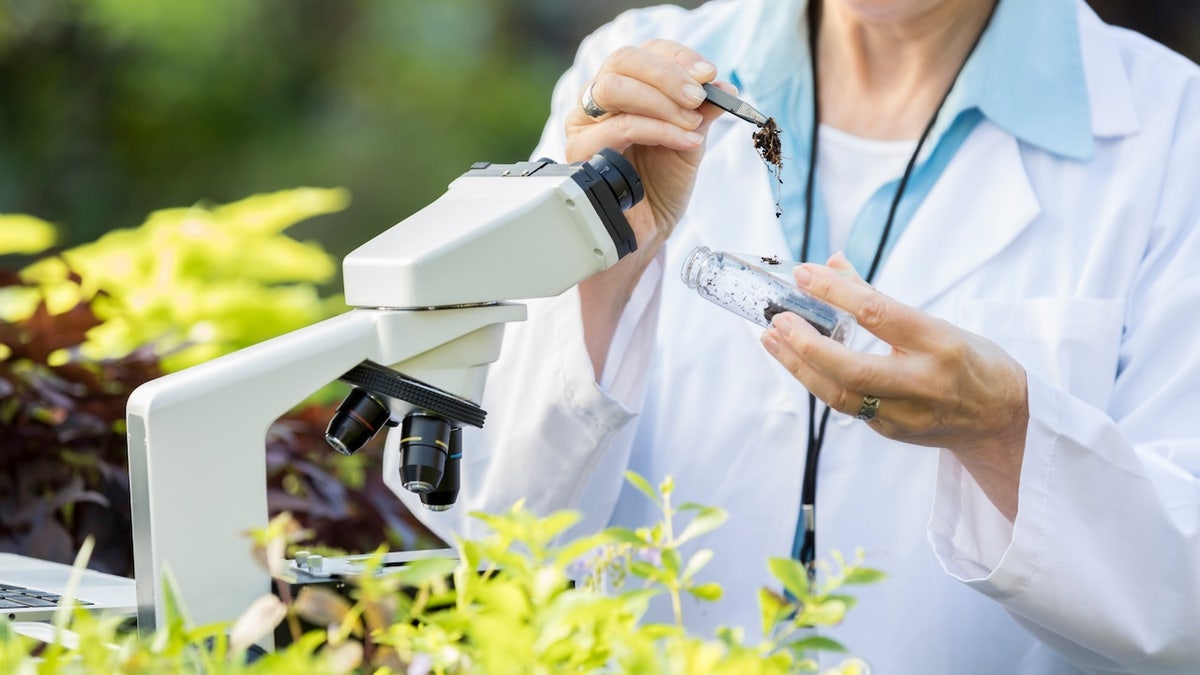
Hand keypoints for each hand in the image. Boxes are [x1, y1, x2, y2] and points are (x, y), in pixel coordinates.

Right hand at [568, 39, 730, 375]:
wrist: (645, 233)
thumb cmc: (660, 187)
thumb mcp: (690, 139)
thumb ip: (702, 110)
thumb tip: (725, 86)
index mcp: (622, 91)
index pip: (642, 53)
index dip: (677, 58)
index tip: (709, 75)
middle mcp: (597, 103)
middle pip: (622, 60)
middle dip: (668, 74)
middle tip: (699, 94)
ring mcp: (584, 125)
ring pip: (613, 87)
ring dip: (661, 101)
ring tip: (691, 124)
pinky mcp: (581, 152)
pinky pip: (618, 127)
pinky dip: (659, 129)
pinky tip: (686, 142)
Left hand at [760, 253, 1029, 519]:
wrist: (1001, 420)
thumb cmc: (970, 361)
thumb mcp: (937, 322)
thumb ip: (879, 298)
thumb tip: (831, 264)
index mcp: (939, 343)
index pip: (878, 314)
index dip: (836, 292)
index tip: (804, 274)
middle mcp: (923, 382)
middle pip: (854, 368)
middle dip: (808, 345)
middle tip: (779, 319)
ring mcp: (906, 413)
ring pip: (840, 395)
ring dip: (799, 367)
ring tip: (772, 339)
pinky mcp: (890, 432)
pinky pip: (846, 405)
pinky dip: (817, 382)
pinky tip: (796, 361)